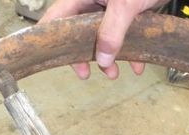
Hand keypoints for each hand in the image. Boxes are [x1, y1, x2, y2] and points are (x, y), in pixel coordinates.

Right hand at [39, 0, 166, 79]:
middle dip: (85, 54)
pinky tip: (137, 67)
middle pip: (80, 30)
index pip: (59, 16)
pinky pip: (124, 34)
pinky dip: (130, 51)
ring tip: (113, 74)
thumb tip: (102, 60)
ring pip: (103, 35)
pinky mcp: (129, 11)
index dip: (52, 37)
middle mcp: (94, 0)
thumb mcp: (124, 5)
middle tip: (85, 74)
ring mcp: (111, 6)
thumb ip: (112, 32)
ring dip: (109, 56)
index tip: (52, 58)